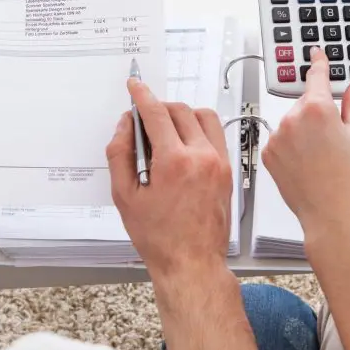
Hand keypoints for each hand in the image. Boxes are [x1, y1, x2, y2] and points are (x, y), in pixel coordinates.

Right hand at [106, 79, 233, 288]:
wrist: (192, 262)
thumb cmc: (161, 238)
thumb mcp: (125, 196)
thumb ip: (120, 155)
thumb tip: (124, 127)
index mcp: (175, 162)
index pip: (157, 113)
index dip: (142, 96)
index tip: (135, 86)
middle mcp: (202, 157)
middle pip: (180, 110)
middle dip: (159, 107)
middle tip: (143, 121)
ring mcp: (219, 163)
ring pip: (203, 117)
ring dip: (182, 115)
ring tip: (165, 131)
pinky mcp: (229, 170)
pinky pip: (215, 135)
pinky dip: (199, 130)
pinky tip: (183, 144)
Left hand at [261, 47, 349, 239]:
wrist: (332, 213)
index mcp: (317, 108)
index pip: (316, 76)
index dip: (318, 62)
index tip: (315, 53)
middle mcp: (292, 118)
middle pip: (305, 104)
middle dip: (317, 114)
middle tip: (333, 138)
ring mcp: (276, 136)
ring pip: (291, 123)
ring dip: (303, 131)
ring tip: (320, 157)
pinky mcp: (267, 154)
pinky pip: (280, 141)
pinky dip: (290, 147)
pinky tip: (306, 164)